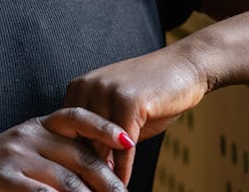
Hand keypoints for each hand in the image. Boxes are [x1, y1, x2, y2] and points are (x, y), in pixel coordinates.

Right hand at [0, 107, 132, 191]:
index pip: (77, 117)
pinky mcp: (4, 177)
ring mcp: (15, 155)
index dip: (104, 127)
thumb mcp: (22, 152)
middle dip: (107, 176)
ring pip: (67, 177)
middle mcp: (28, 134)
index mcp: (35, 125)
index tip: (127, 141)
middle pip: (80, 153)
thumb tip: (93, 166)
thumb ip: (52, 152)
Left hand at [62, 46, 210, 184]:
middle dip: (86, 169)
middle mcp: (86, 87)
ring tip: (107, 190)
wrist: (184, 68)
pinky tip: (123, 182)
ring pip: (97, 146)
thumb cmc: (152, 94)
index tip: (76, 182)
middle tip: (90, 190)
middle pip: (78, 141)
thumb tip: (88, 170)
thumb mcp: (118, 113)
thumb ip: (99, 135)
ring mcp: (105, 92)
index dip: (71, 160)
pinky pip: (120, 146)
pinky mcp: (127, 101)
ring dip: (103, 174)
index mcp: (79, 88)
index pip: (64, 132)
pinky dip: (123, 168)